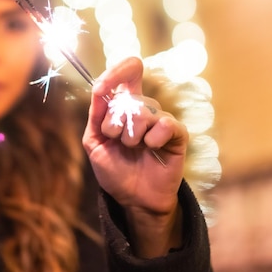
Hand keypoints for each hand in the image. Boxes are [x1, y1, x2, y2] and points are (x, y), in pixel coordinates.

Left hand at [82, 56, 188, 256]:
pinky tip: (151, 149)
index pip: (127, 75)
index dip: (117, 72)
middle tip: (117, 141)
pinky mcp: (177, 135)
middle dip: (115, 122)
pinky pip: (166, 124)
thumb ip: (96, 115)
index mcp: (123, 107)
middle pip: (129, 97)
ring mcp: (160, 121)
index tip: (107, 83)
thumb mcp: (95, 142)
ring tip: (133, 149)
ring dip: (131, 135)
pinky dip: (153, 138)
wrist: (133, 199)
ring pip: (145, 110)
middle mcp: (143, 109)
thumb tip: (99, 88)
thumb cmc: (114, 170)